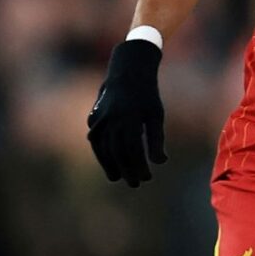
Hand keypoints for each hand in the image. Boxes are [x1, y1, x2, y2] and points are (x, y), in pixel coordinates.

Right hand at [86, 38, 166, 186]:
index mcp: (130, 118)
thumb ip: (156, 139)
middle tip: (135, 184)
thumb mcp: (156, 114)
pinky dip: (100, 152)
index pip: (134, 150)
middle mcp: (112, 119)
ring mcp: (100, 119)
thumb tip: (160, 162)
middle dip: (126, 170)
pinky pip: (95, 140)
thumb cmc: (146, 95)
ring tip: (117, 177)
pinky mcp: (94, 118)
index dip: (139, 166)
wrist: (126, 72)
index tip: (147, 178)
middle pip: (117, 152)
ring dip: (109, 164)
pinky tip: (107, 162)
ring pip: (103, 148)